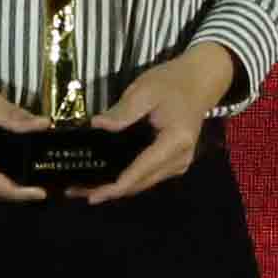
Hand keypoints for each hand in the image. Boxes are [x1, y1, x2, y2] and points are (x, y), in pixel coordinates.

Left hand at [80, 44, 243, 202]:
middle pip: (140, 183)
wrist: (200, 81)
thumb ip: (123, 111)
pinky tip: (106, 177)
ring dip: (116, 187)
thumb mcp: (146, 90)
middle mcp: (179, 160)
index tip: (92, 196)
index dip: (115, 187)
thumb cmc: (173, 82)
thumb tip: (97, 126)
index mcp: (174, 142)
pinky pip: (147, 176)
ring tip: (85, 187)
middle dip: (109, 190)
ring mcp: (178, 164)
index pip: (140, 171)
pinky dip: (127, 178)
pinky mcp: (173, 162)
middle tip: (77, 190)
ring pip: (143, 183)